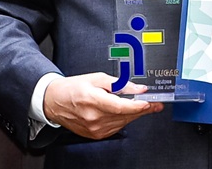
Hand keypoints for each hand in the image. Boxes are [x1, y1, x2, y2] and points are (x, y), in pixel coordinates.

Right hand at [43, 72, 163, 139]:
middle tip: (156, 104)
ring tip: (146, 106)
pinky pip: (115, 127)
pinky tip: (129, 112)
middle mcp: (93, 117)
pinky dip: (124, 119)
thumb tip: (138, 88)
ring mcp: (94, 128)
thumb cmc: (75, 87)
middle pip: (124, 115)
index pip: (120, 107)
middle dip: (142, 109)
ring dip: (135, 115)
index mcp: (93, 100)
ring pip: (122, 122)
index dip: (137, 106)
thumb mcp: (97, 78)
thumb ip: (120, 83)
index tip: (149, 102)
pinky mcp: (95, 134)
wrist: (56, 101)